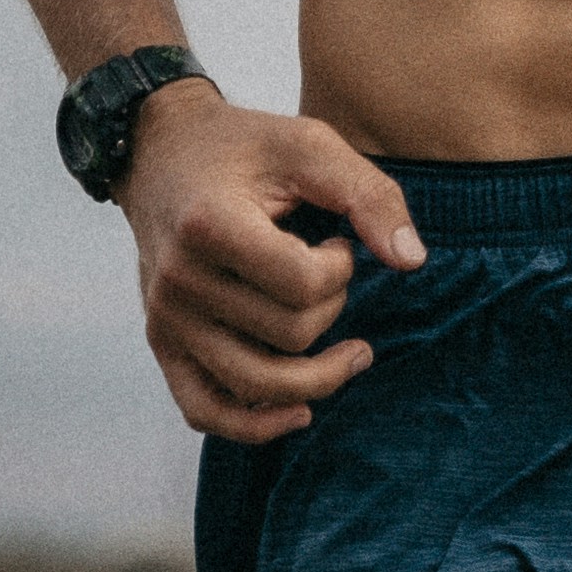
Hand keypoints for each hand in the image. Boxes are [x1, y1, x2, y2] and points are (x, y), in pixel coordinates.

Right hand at [123, 88, 424, 441]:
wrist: (160, 152)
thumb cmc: (243, 147)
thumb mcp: (311, 146)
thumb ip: (369, 196)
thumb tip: (412, 262)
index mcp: (209, 225)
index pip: (302, 285)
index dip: (341, 269)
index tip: (336, 242)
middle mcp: (180, 281)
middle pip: (289, 335)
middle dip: (332, 307)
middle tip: (326, 273)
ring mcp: (166, 319)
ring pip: (258, 384)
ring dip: (319, 375)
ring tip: (353, 353)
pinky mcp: (163, 343)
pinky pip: (204, 411)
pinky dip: (254, 425)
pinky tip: (300, 411)